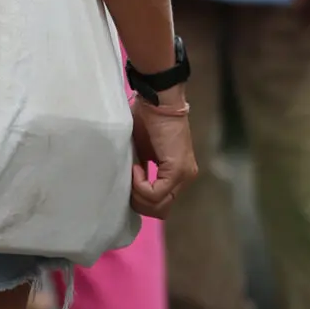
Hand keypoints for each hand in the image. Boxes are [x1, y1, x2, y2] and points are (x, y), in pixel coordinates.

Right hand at [130, 101, 195, 217]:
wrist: (159, 98)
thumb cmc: (146, 116)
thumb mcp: (141, 149)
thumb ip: (141, 167)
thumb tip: (125, 183)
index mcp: (176, 173)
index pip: (160, 202)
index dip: (141, 197)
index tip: (128, 178)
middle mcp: (184, 178)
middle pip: (161, 210)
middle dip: (139, 201)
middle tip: (127, 182)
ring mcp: (183, 176)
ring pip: (159, 206)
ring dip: (138, 194)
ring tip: (131, 171)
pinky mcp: (177, 171)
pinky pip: (155, 193)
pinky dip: (140, 185)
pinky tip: (136, 167)